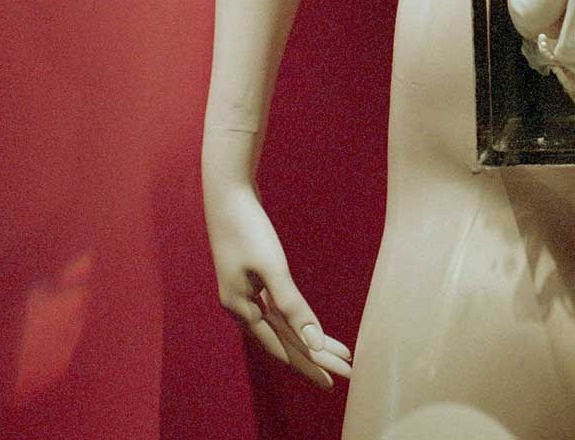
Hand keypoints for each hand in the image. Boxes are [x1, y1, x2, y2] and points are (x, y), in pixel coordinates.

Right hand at [204, 180, 352, 387]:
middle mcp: (241, 307)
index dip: (311, 365)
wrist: (227, 193)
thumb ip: (293, 306)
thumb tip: (313, 342)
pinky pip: (277, 310)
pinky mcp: (250, 279)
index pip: (284, 347)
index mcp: (243, 308)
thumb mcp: (272, 268)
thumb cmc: (248, 227)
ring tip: (339, 353)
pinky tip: (307, 325)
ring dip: (310, 340)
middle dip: (316, 358)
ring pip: (283, 327)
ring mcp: (244, 293)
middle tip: (347, 371)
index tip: (335, 381)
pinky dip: (296, 320)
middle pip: (285, 341)